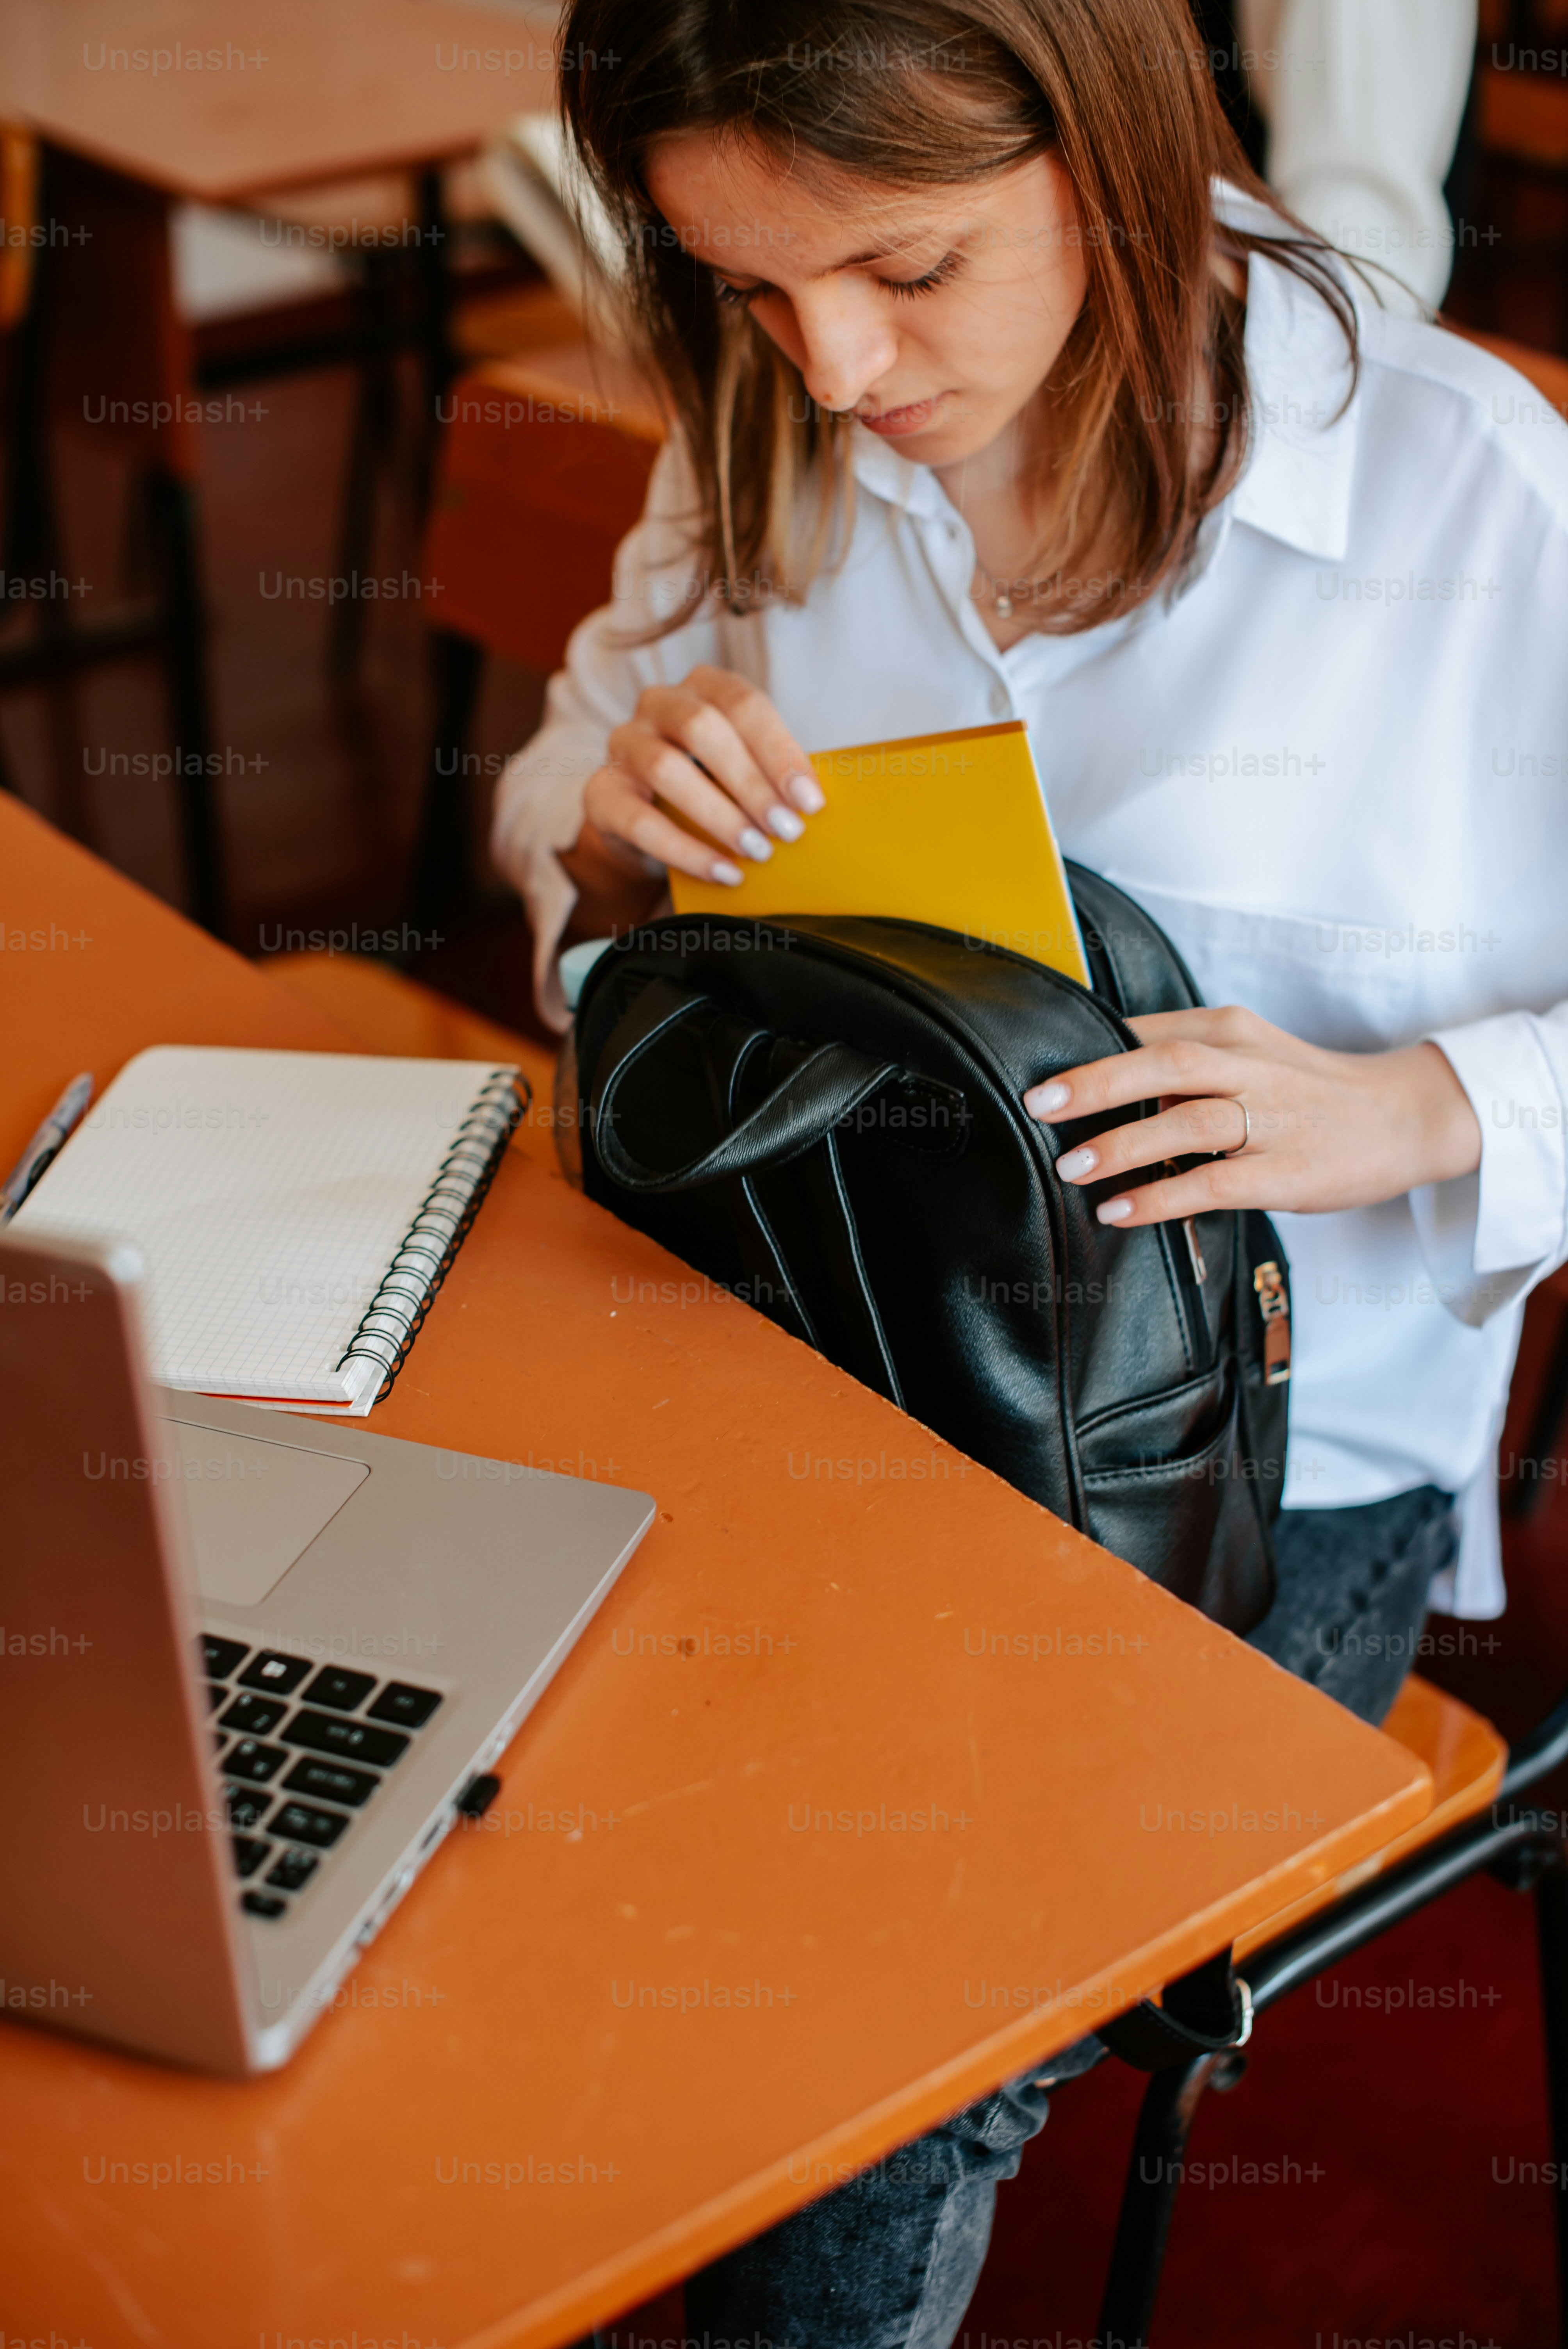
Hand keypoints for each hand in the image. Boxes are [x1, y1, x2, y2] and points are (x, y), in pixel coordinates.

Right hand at [581, 665, 824, 886]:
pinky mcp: (601, 792)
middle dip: (751, 782)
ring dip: (719, 814)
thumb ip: (774, 774)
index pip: (743, 703)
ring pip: (666, 768)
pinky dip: (686, 851)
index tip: (810, 800)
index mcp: (702, 687)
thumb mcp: (744, 769)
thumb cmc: (710, 787)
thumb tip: (816, 804)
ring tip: (757, 851)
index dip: (779, 751)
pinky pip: (640, 820)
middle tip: (787, 830)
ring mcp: (624, 745)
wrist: (645, 824)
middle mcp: (658, 704)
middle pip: (702, 727)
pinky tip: (723, 872)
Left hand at [1022, 1005, 1481, 1227]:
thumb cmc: (1306, 1089)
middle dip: (1096, 1083)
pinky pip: (1212, 1184)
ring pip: (1186, 1122)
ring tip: (1070, 1166)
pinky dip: (1160, 1197)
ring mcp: (1271, 1120)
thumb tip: (1100, 1079)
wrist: (1402, 1118)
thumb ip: (1182, 1059)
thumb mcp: (1247, 1052)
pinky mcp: (1285, 1173)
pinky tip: (1119, 1209)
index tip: (1037, 1069)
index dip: (1090, 1048)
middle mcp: (1249, 1066)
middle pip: (1163, 1063)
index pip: (1149, 1031)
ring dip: (1122, 1144)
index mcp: (1231, 1030)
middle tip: (1039, 1104)